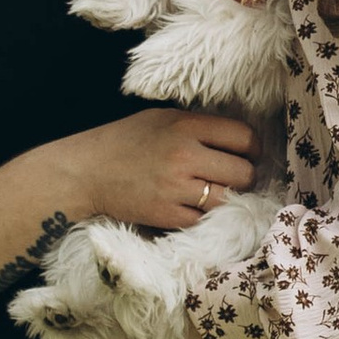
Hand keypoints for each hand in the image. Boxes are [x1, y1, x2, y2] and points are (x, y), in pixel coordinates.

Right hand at [68, 108, 257, 234]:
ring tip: (215, 194)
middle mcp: (184, 156)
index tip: (247, 154)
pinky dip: (204, 216)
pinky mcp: (167, 215)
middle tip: (233, 178)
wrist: (85, 172)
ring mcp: (176, 188)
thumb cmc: (125, 141)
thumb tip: (237, 139)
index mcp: (186, 126)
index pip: (244, 137)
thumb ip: (198, 126)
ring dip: (227, 199)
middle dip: (244, 177)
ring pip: (228, 200)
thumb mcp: (162, 119)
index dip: (252, 148)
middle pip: (244, 172)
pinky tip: (194, 207)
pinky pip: (205, 220)